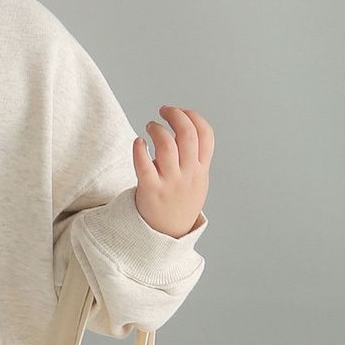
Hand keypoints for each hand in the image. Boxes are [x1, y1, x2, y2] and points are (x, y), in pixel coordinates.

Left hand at [132, 105, 213, 238]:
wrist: (168, 235)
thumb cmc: (180, 202)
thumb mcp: (199, 181)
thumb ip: (196, 157)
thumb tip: (186, 125)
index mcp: (201, 170)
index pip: (206, 135)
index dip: (194, 117)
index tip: (181, 111)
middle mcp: (188, 174)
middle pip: (187, 134)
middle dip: (176, 115)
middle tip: (164, 110)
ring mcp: (170, 182)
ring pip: (166, 145)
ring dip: (157, 129)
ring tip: (150, 127)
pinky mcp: (150, 190)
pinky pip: (144, 164)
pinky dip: (139, 148)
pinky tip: (138, 143)